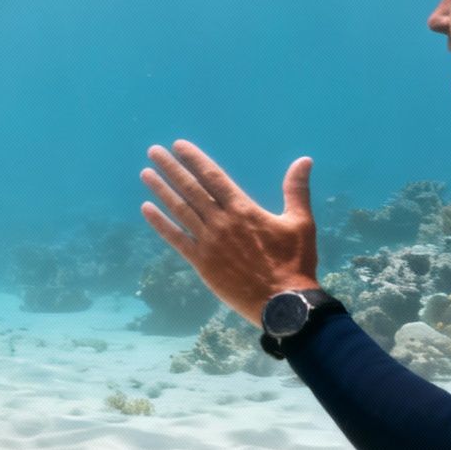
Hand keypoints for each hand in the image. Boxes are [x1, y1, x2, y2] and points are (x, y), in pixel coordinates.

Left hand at [139, 140, 318, 325]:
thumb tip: (304, 160)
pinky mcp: (202, 263)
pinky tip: (146, 209)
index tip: (178, 146)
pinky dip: (160, 223)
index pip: (213, 177)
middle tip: (153, 151)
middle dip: (171, 168)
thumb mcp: (301, 222)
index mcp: (243, 210)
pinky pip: (176, 239)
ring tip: (146, 173)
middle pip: (191, 189)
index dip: (194, 159)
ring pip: (180, 210)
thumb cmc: (295, 262)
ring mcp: (209, 243)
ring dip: (161, 190)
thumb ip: (296, 189)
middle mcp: (221, 222)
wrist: (284, 303)